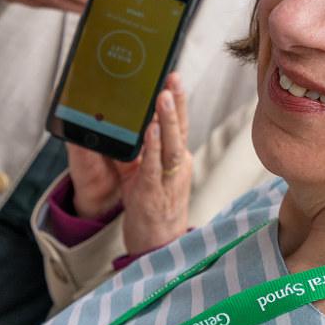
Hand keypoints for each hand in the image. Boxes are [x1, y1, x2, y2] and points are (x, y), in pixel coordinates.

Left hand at [67, 73, 191, 253]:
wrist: (158, 247)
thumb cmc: (156, 208)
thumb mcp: (157, 174)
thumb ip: (153, 151)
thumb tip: (143, 123)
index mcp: (179, 161)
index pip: (180, 126)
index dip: (179, 101)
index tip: (173, 77)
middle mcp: (178, 168)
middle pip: (179, 131)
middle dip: (177, 103)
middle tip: (172, 78)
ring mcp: (168, 182)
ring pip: (171, 146)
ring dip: (166, 121)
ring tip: (162, 97)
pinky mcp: (153, 195)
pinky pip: (154, 168)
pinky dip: (152, 149)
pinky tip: (148, 132)